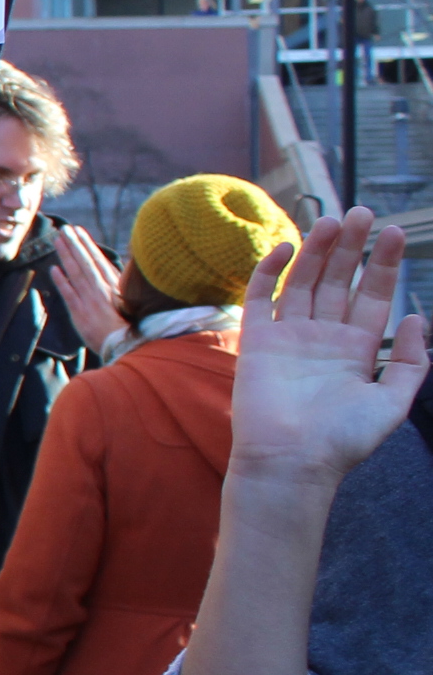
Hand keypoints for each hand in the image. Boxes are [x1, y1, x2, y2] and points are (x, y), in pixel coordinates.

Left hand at [45, 221, 125, 352]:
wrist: (125, 345)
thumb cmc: (129, 326)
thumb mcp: (128, 302)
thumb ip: (118, 287)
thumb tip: (111, 274)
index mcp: (114, 285)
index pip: (97, 260)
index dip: (86, 244)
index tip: (78, 231)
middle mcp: (102, 289)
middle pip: (86, 261)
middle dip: (75, 243)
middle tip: (64, 228)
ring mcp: (90, 299)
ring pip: (77, 272)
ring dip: (67, 255)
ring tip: (58, 240)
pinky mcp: (81, 313)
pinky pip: (69, 293)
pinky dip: (62, 280)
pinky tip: (54, 269)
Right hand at [225, 210, 428, 490]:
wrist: (292, 461)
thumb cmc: (342, 440)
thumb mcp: (393, 403)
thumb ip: (409, 362)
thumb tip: (417, 318)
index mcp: (355, 350)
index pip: (372, 296)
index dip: (384, 265)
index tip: (395, 233)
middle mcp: (322, 337)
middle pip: (339, 281)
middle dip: (353, 247)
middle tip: (364, 212)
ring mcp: (289, 336)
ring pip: (303, 281)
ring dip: (318, 250)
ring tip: (334, 220)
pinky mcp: (258, 341)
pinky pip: (261, 297)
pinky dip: (270, 271)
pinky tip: (286, 247)